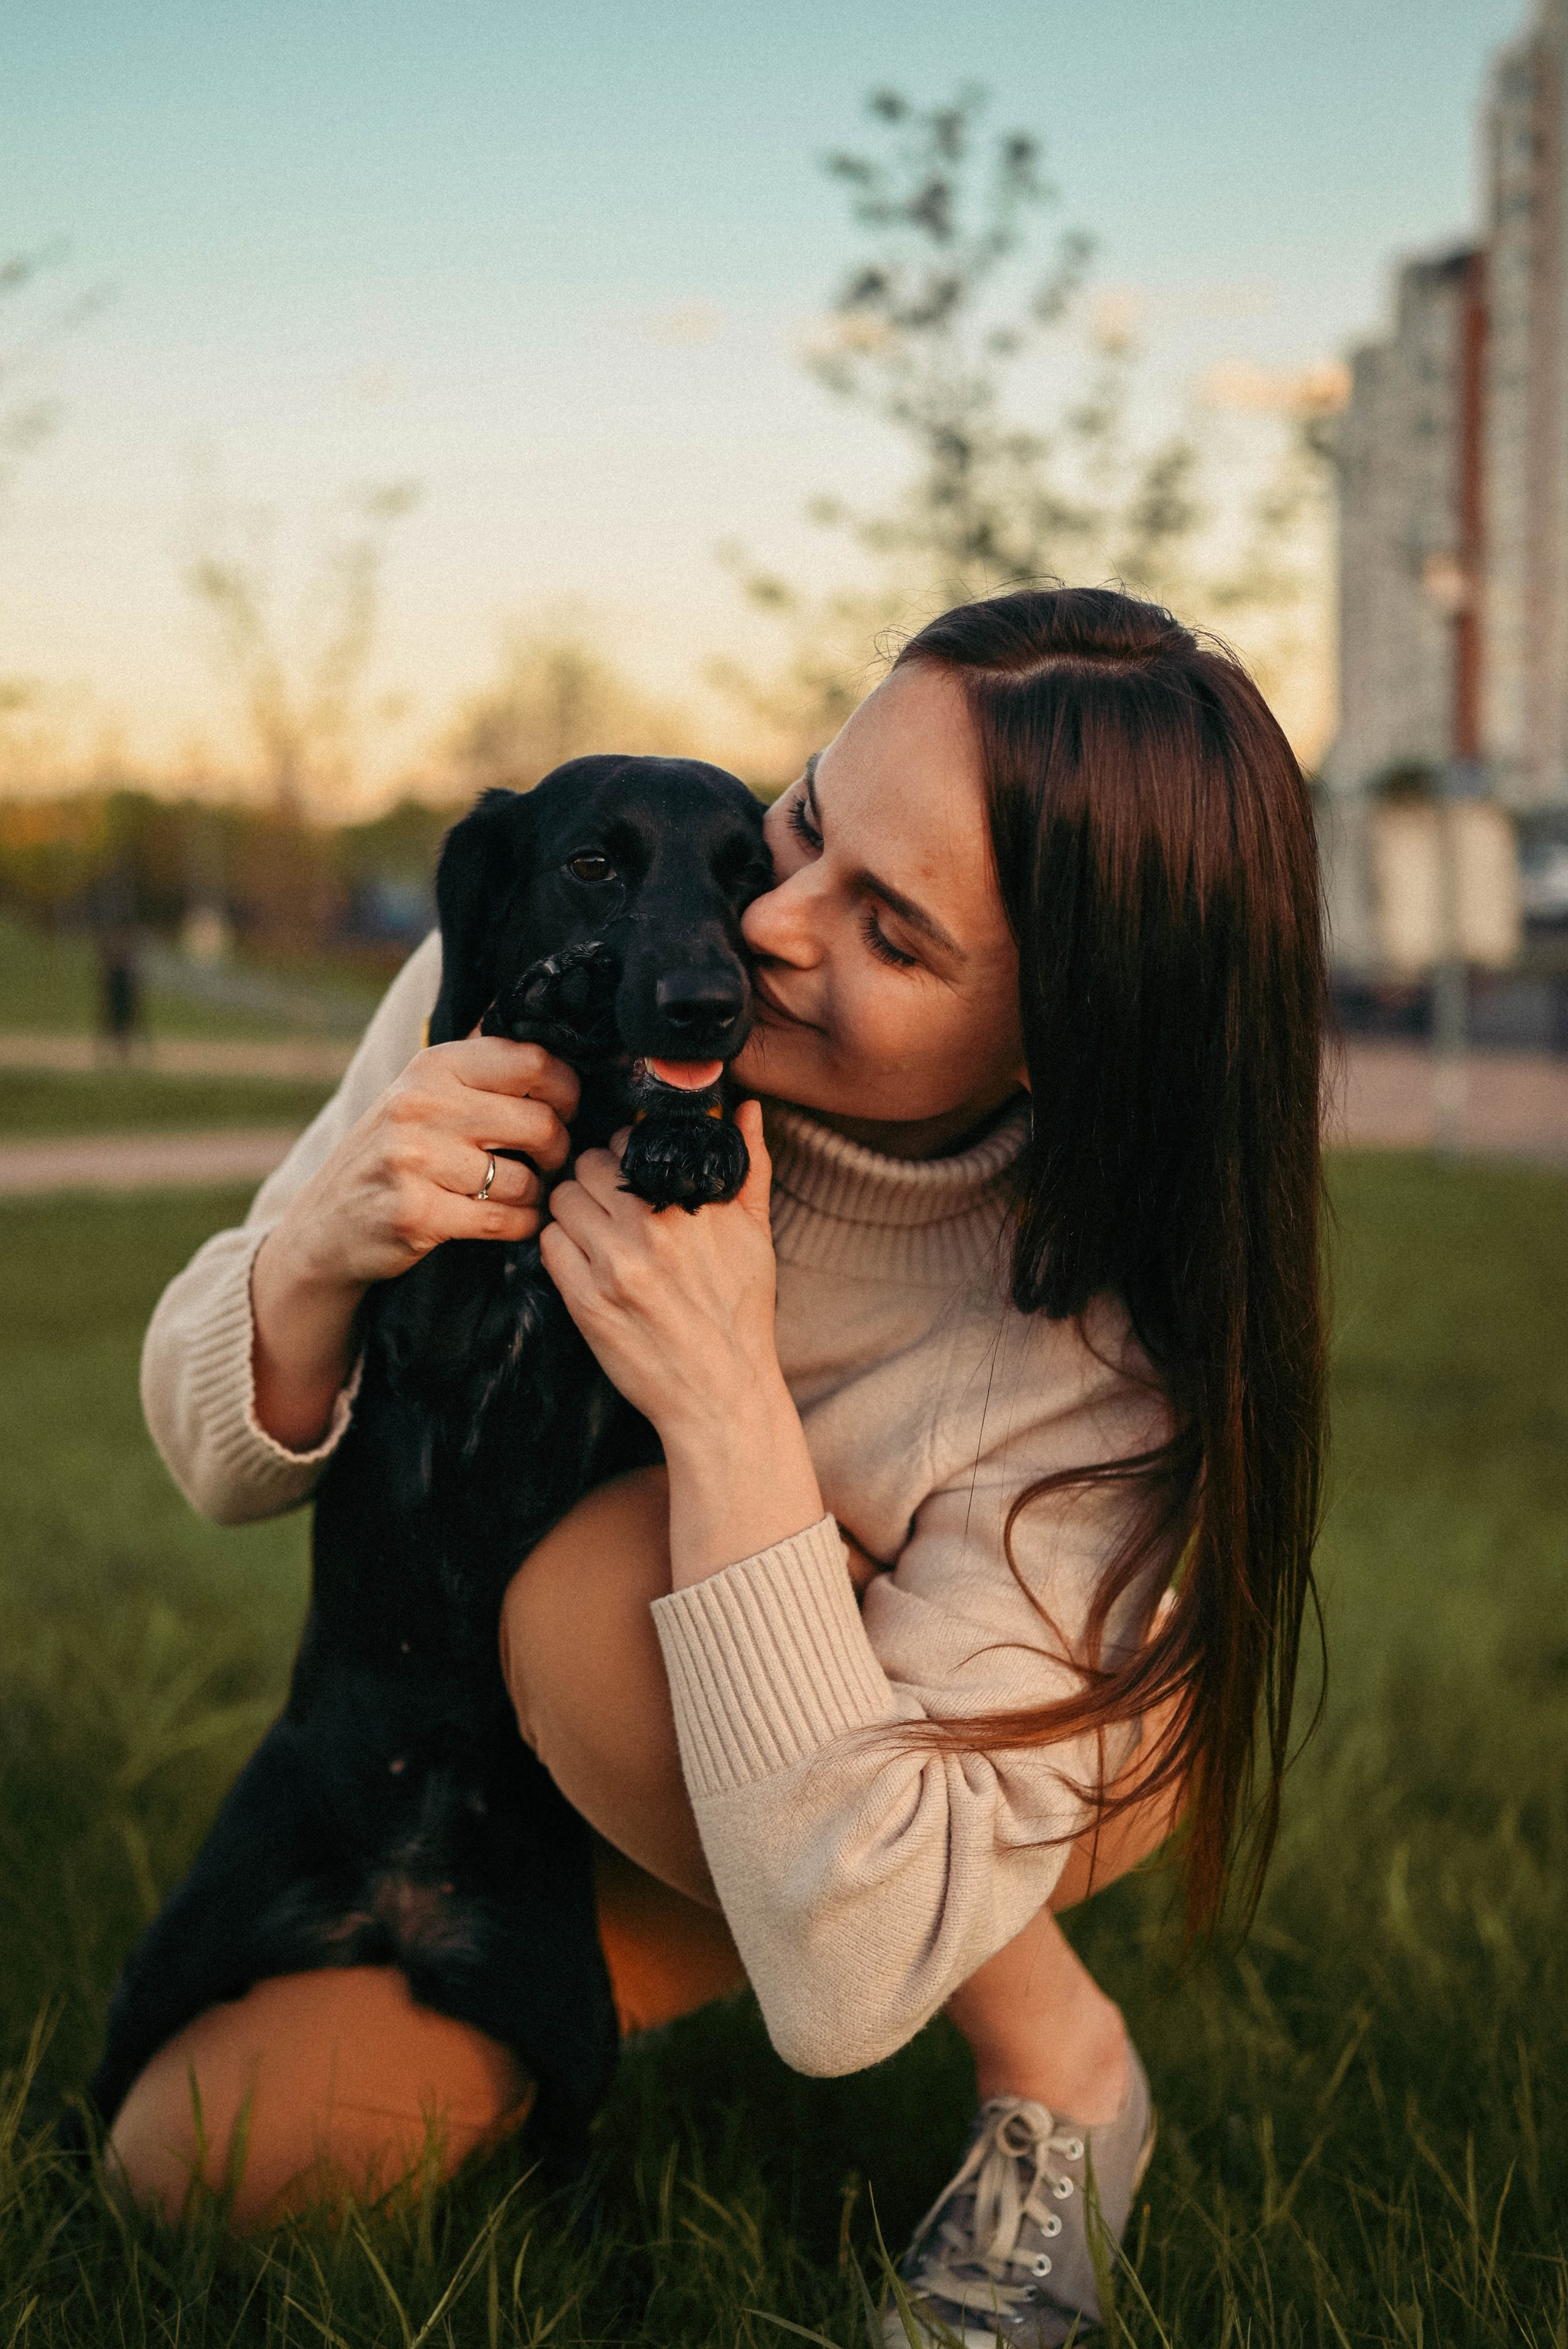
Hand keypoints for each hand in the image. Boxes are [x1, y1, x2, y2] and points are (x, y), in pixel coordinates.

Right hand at [250, 1038, 577, 1449]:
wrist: (325, 1225)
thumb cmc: (393, 1154)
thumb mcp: (422, 1093)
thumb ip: (478, 1066)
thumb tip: (553, 1031)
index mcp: (433, 1066)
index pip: (532, 1060)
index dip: (566, 1089)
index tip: (566, 1110)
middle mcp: (421, 1105)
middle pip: (540, 1122)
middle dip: (559, 1149)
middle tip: (552, 1162)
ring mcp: (414, 1160)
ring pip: (525, 1179)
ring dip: (537, 1195)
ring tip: (525, 1195)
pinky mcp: (416, 1214)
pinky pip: (503, 1221)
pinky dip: (520, 1225)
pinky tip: (512, 1222)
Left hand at [541, 1099, 777, 1440]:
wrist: (722, 1393)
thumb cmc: (741, 1313)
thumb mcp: (757, 1234)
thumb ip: (750, 1164)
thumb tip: (744, 1106)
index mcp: (694, 1203)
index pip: (632, 1138)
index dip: (628, 1151)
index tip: (634, 1171)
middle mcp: (653, 1228)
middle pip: (589, 1163)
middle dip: (595, 1175)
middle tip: (609, 1200)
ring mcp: (615, 1265)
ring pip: (562, 1197)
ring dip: (573, 1208)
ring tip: (595, 1230)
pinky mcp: (586, 1301)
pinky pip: (549, 1243)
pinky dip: (560, 1245)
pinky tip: (585, 1260)